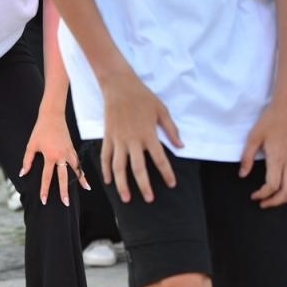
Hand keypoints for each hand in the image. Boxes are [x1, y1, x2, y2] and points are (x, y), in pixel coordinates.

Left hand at [20, 107, 88, 206]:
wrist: (52, 116)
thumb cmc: (40, 130)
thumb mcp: (31, 145)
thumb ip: (27, 160)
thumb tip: (22, 173)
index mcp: (50, 156)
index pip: (47, 177)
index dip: (45, 190)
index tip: (44, 201)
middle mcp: (61, 156)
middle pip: (64, 178)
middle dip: (64, 191)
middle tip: (66, 203)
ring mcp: (69, 152)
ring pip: (76, 169)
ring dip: (81, 180)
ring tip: (87, 189)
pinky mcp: (72, 149)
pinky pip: (78, 162)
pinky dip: (82, 169)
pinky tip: (85, 176)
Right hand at [99, 69, 182, 203]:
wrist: (119, 86)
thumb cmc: (143, 97)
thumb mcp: (162, 111)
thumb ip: (171, 130)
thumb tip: (181, 146)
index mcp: (148, 135)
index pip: (159, 159)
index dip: (166, 173)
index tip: (171, 184)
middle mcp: (133, 140)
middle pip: (138, 168)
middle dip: (143, 186)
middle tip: (149, 200)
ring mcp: (118, 140)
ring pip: (118, 167)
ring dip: (122, 184)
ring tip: (126, 198)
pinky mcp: (108, 137)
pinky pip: (106, 157)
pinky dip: (106, 170)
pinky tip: (109, 181)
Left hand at [240, 99, 286, 206]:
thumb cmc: (269, 120)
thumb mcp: (253, 137)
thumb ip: (247, 157)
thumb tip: (242, 175)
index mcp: (278, 158)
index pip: (272, 185)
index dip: (263, 194)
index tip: (254, 196)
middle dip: (275, 201)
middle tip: (263, 203)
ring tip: (276, 199)